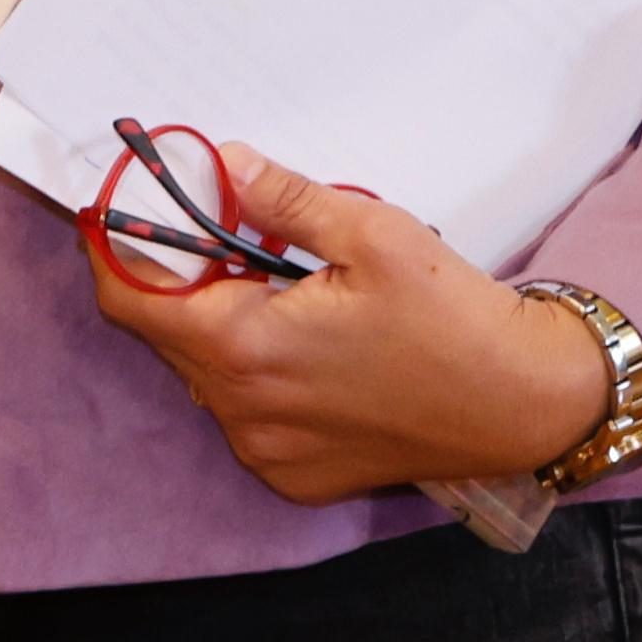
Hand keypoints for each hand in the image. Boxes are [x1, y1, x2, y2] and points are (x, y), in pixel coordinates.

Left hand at [85, 146, 611, 503]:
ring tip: (269, 285)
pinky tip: (300, 344)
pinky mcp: (297, 477)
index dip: (115, 251)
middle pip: (166, 335)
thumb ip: (281, 199)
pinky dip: (251, 375)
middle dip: (175, 281)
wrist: (526, 404)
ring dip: (216, 327)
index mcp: (246, 349)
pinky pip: (243, 415)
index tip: (119, 212)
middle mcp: (243, 413)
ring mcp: (268, 454)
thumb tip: (221, 165)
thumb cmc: (455, 317)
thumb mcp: (370, 233)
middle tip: (213, 233)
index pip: (130, 300)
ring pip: (203, 376)